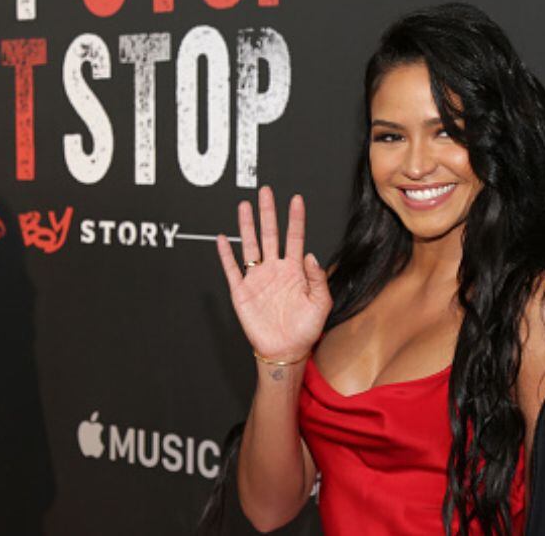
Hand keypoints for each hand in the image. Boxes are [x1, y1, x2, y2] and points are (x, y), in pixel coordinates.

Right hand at [216, 186, 331, 362]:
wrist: (286, 351)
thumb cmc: (305, 330)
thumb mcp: (321, 304)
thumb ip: (318, 279)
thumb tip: (310, 255)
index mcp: (295, 271)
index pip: (295, 237)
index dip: (295, 219)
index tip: (296, 200)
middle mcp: (275, 270)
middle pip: (270, 234)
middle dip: (268, 213)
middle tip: (266, 192)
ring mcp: (258, 279)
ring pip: (250, 246)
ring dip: (247, 226)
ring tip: (245, 206)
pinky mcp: (242, 292)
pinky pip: (232, 270)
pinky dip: (226, 254)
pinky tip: (223, 239)